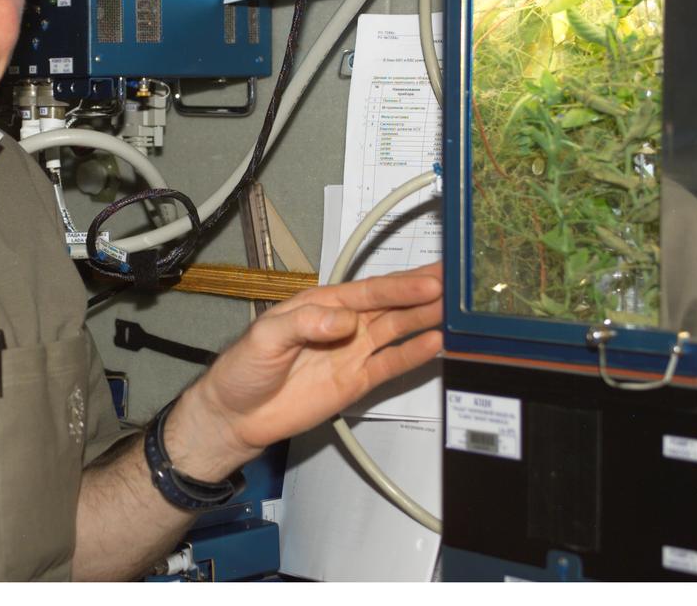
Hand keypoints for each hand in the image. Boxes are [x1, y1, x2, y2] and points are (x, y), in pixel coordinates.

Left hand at [165, 262, 442, 478]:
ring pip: (397, 330)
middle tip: (459, 282)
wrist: (237, 415)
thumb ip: (305, 323)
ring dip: (426, 319)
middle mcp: (341, 324)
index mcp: (321, 304)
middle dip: (424, 294)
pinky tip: (436, 343)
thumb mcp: (265, 336)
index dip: (400, 287)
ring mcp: (351, 352)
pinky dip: (413, 354)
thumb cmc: (242, 369)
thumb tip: (344, 320)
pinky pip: (390, 364)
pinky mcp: (356, 381)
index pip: (369, 292)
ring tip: (458, 310)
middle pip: (391, 306)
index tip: (429, 282)